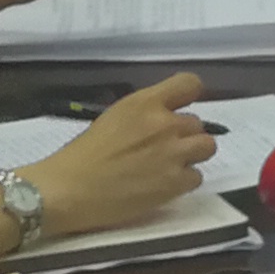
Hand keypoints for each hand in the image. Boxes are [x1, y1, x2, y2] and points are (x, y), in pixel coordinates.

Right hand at [24, 73, 219, 238]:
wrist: (68, 190)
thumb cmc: (82, 155)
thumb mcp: (114, 118)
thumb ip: (144, 114)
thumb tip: (164, 119)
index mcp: (145, 103)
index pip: (189, 84)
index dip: (188, 97)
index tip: (179, 109)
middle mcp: (165, 123)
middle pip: (198, 123)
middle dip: (184, 136)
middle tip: (162, 151)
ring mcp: (174, 153)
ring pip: (206, 148)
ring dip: (191, 157)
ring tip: (168, 168)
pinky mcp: (176, 183)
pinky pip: (196, 177)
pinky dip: (183, 183)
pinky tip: (161, 187)